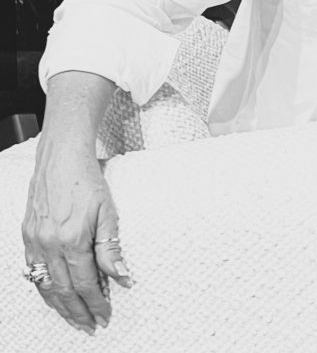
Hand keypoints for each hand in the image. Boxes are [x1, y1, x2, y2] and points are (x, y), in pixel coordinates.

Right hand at [22, 142, 131, 333]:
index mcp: (72, 239)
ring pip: (46, 286)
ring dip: (61, 307)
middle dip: (79, 312)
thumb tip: (123, 276)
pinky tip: (54, 296)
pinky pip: (34, 272)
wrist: (61, 156)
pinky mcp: (28, 236)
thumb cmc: (88, 179)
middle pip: (64, 291)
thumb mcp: (108, 211)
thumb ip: (111, 247)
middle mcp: (50, 244)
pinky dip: (45, 289)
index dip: (96, 303)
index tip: (105, 316)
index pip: (85, 283)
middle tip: (91, 327)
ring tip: (75, 319)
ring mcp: (35, 241)